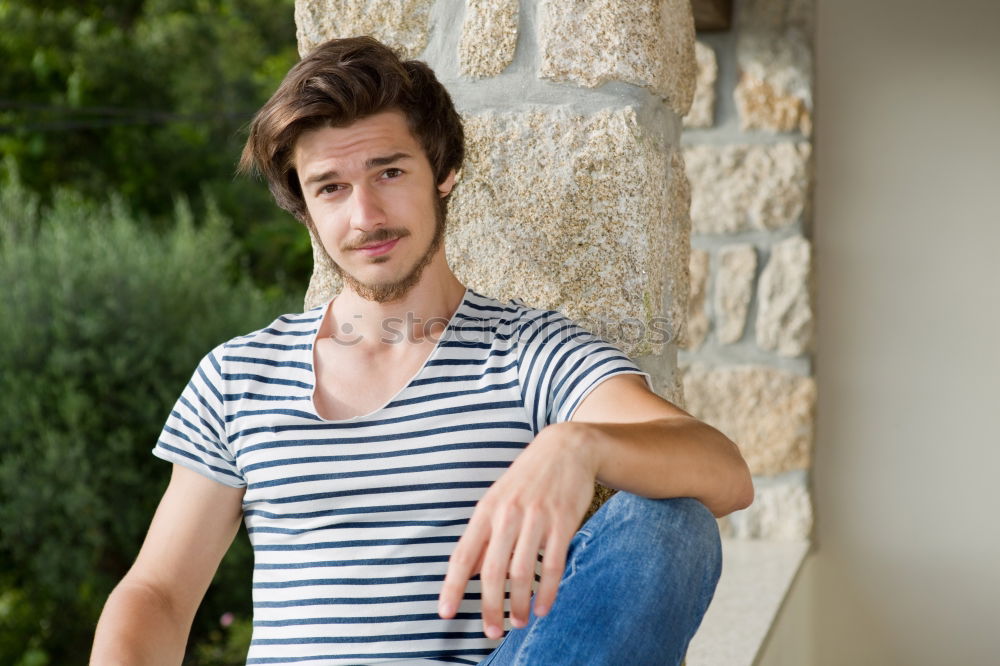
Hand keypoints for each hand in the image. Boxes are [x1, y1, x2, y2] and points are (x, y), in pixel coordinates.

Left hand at [437, 422, 598, 638]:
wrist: (566, 448)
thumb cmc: (527, 477)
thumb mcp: (498, 498)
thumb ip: (485, 533)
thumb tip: (473, 571)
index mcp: (486, 509)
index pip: (464, 554)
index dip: (453, 586)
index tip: (445, 613)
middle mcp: (508, 515)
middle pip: (493, 571)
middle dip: (489, 606)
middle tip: (491, 632)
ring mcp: (536, 518)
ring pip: (523, 572)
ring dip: (518, 604)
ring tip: (517, 622)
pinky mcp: (563, 522)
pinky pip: (553, 565)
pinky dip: (547, 592)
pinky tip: (543, 608)